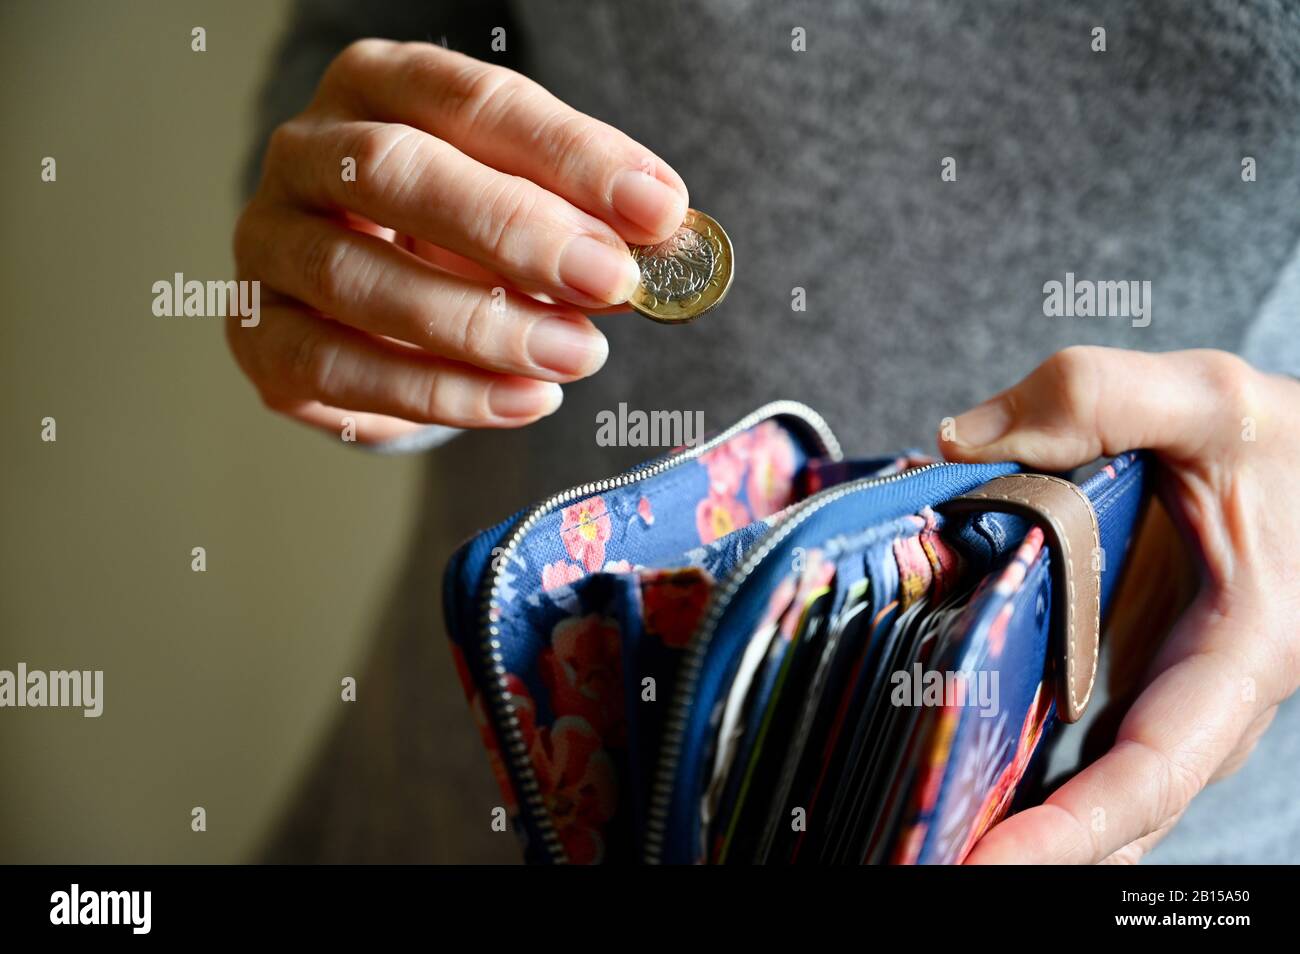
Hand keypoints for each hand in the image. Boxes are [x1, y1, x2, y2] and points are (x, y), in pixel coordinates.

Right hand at [230, 39, 686, 441]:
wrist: (366, 308)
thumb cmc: (457, 237)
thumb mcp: (525, 206)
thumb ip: (581, 214)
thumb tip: (659, 235)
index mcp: (380, 86)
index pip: (471, 98)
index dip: (568, 153)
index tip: (655, 209)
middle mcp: (307, 152)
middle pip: (395, 172)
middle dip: (515, 230)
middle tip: (609, 281)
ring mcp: (271, 243)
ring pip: (359, 279)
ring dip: (482, 326)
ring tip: (578, 357)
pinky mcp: (261, 336)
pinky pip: (339, 368)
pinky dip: (441, 393)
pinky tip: (525, 400)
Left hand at [938, 346, 1299, 863]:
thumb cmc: (1283, 446)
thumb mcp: (1207, 400)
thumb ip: (1096, 401)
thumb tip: (958, 444)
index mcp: (1235, 660)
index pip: (1150, 775)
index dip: (1069, 832)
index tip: (985, 862)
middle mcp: (1196, 705)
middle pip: (1110, 818)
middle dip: (1020, 855)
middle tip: (912, 860)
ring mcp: (1159, 701)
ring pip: (1090, 801)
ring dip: (1009, 832)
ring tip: (912, 842)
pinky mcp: (1126, 683)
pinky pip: (1074, 757)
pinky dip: (1015, 782)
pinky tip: (942, 778)